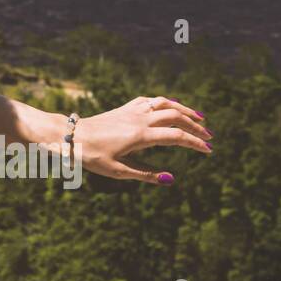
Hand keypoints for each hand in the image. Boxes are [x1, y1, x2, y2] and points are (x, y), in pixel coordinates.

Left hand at [70, 96, 211, 184]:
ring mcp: (132, 111)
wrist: (70, 136)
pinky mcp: (124, 108)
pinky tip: (170, 107)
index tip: (209, 150)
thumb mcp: (118, 171)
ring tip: (198, 117)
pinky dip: (165, 102)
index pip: (176, 136)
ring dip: (184, 109)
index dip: (195, 143)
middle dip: (195, 126)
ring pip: (164, 103)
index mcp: (140, 136)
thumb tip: (170, 179)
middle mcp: (139, 119)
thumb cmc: (92, 156)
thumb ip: (145, 174)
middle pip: (175, 117)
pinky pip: (149, 100)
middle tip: (209, 137)